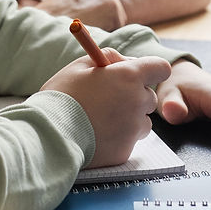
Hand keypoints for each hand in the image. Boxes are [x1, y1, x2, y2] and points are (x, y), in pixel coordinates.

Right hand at [42, 51, 171, 166]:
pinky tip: (96, 134)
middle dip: (135, 95)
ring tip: (101, 118)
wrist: (50, 136)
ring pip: (142, 121)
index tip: (136, 74)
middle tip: (109, 97)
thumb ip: (106, 58)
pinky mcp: (125, 151)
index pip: (160, 68)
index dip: (150, 70)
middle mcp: (138, 102)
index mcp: (129, 76)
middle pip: (150, 96)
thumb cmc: (62, 96)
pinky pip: (129, 140)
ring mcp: (133, 129)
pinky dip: (118, 138)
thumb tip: (122, 60)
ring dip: (129, 118)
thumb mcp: (80, 66)